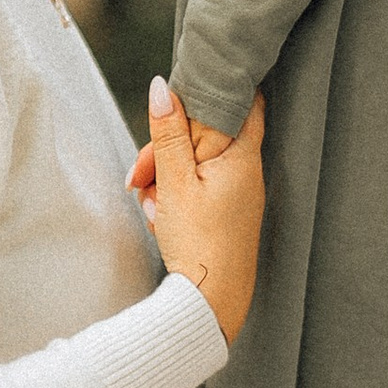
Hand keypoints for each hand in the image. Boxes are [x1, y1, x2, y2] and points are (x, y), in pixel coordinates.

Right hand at [141, 78, 263, 341]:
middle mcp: (247, 170)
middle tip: (140, 178)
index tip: (177, 107)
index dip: (206, 97)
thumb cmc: (197, 242)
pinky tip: (161, 220)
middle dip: (165, 152)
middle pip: (204, 138)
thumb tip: (162, 86)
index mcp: (242, 155)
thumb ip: (167, 134)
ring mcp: (239, 193)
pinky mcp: (228, 212)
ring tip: (153, 208)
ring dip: (165, 180)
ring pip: (195, 165)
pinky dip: (175, 199)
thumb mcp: (174, 183)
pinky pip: (198, 189)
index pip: (241, 100)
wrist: (210, 301)